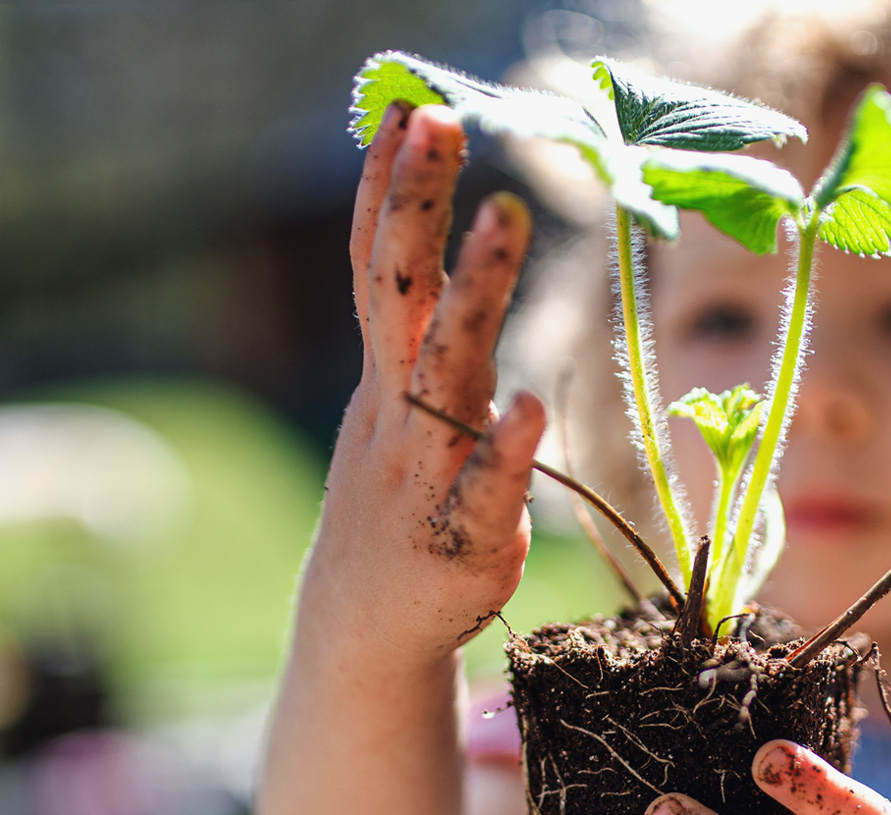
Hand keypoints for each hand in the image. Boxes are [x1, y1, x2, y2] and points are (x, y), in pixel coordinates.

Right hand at [304, 102, 544, 658]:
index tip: (408, 108)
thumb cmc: (398, 501)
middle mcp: (397, 413)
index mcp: (387, 379)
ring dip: (471, 296)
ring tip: (500, 220)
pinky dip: (502, 451)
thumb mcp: (395, 408)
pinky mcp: (462, 539)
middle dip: (417, 207)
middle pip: (401, 297)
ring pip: (444, 375)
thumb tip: (431, 242)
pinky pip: (484, 490)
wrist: (364, 630)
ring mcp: (424, 473)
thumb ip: (417, 334)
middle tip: (438, 122)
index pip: (380, 269)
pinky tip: (526, 408)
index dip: (391, 191)